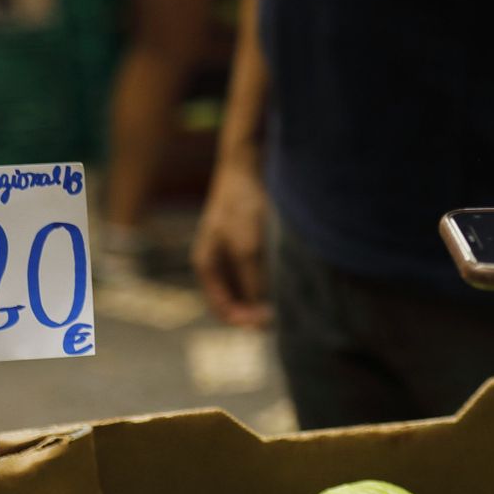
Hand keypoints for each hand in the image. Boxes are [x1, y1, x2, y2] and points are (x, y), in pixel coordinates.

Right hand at [193, 157, 271, 324]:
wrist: (246, 168)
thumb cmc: (241, 205)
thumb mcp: (247, 246)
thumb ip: (253, 280)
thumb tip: (262, 312)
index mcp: (207, 265)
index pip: (222, 307)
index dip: (243, 321)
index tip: (267, 325)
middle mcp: (217, 263)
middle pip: (235, 301)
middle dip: (255, 313)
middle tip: (281, 320)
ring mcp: (231, 254)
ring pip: (248, 289)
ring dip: (264, 299)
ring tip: (286, 304)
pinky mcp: (248, 244)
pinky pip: (258, 273)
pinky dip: (269, 282)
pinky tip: (287, 284)